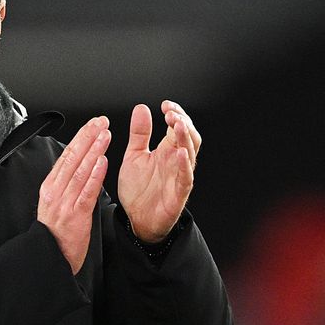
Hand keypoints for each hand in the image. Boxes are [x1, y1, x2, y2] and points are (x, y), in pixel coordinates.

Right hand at [38, 116, 110, 273]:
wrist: (50, 257)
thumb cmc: (55, 234)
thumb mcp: (54, 204)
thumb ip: (65, 186)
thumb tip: (80, 167)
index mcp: (50, 187)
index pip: (66, 156)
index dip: (80, 138)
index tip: (92, 125)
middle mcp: (56, 192)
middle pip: (72, 158)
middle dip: (88, 137)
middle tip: (101, 121)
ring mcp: (65, 202)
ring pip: (80, 170)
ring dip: (93, 150)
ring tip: (105, 135)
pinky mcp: (75, 214)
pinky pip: (86, 191)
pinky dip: (95, 175)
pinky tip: (102, 162)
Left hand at [117, 100, 200, 242]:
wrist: (136, 219)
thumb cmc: (138, 189)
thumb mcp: (134, 155)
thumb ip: (139, 134)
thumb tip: (141, 108)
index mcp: (167, 151)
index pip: (178, 126)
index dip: (175, 113)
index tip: (165, 105)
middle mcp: (176, 161)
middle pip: (190, 137)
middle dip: (183, 122)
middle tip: (171, 113)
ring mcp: (179, 176)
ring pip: (190, 153)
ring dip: (185, 138)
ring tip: (177, 124)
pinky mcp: (179, 193)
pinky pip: (185, 177)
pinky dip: (184, 164)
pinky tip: (179, 152)